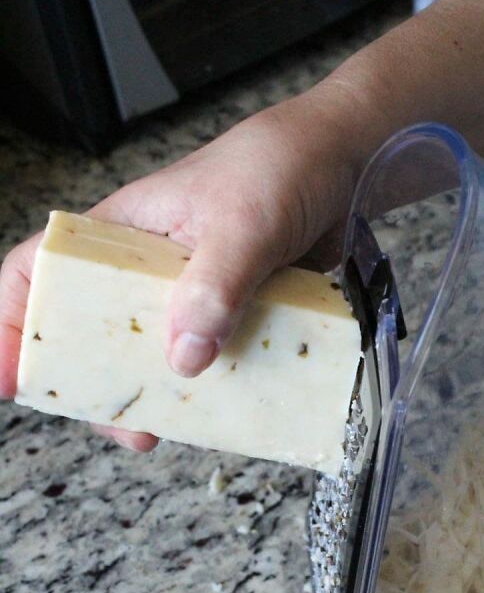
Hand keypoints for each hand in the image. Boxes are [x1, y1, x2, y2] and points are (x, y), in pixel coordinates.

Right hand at [0, 87, 368, 449]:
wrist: (342, 163)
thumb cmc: (280, 167)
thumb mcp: (243, 222)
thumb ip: (215, 285)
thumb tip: (184, 357)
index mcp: (125, 233)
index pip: (45, 273)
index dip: (15, 326)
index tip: (11, 379)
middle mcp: (151, 268)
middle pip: (98, 332)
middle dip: (101, 384)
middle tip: (126, 427)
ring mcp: (194, 293)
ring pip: (157, 353)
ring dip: (162, 395)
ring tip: (173, 430)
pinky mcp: (235, 312)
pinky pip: (214, 357)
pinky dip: (216, 386)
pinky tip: (227, 408)